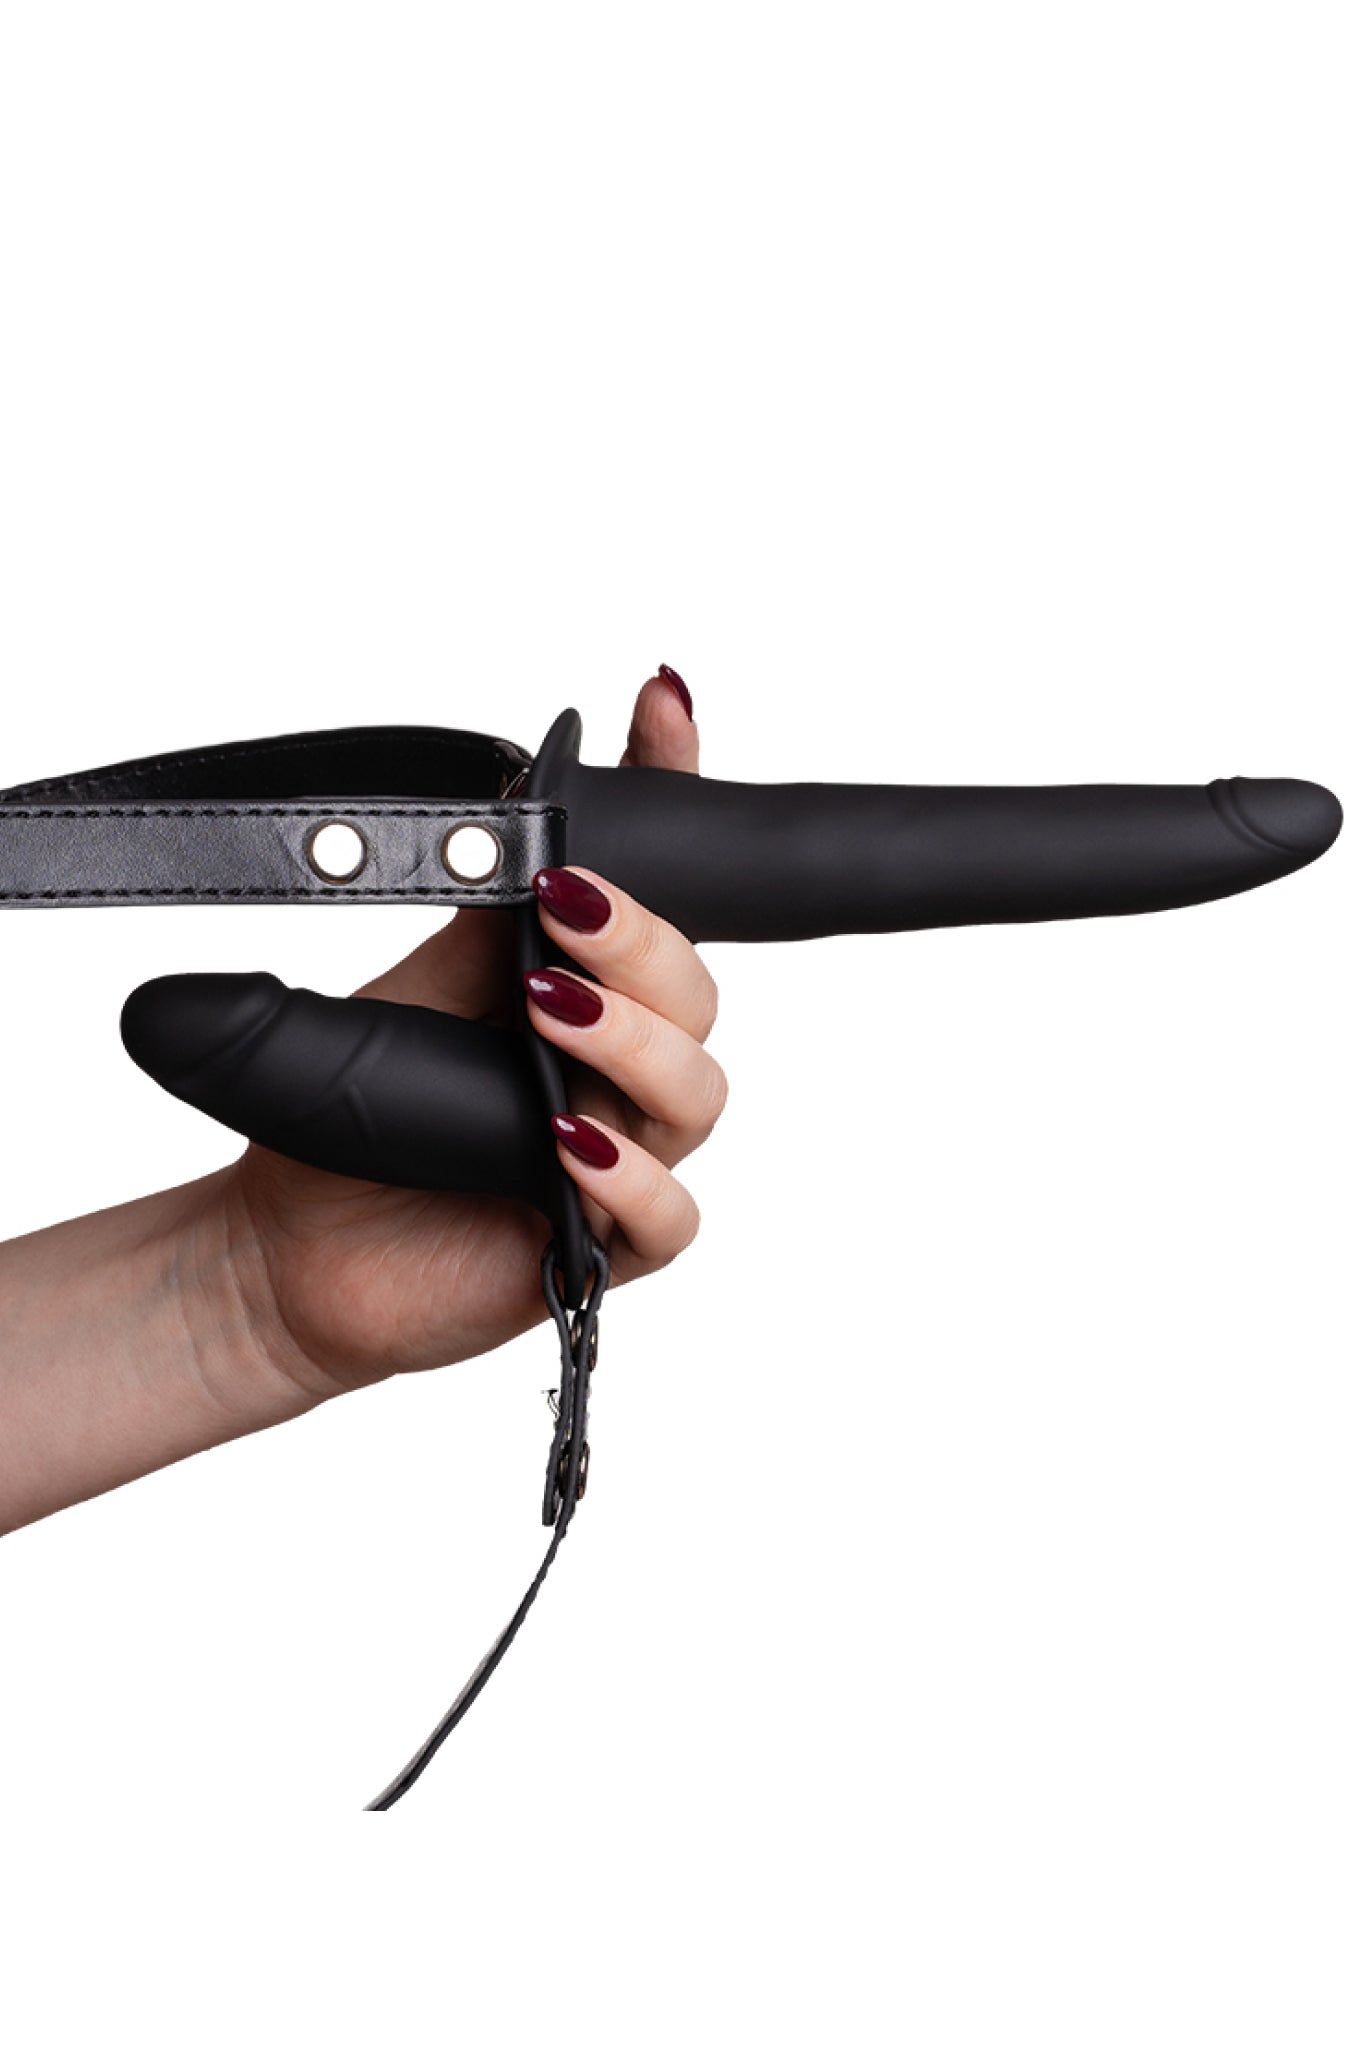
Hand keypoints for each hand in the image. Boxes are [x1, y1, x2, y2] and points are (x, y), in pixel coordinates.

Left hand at [221, 669, 724, 1394]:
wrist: (288, 1241)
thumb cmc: (360, 1113)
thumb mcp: (427, 983)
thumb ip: (491, 903)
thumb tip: (520, 791)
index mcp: (594, 989)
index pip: (664, 887)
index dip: (678, 791)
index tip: (660, 705)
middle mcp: (624, 1068)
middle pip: (697, 993)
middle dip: (639, 941)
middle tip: (564, 905)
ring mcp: (625, 1156)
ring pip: (697, 1092)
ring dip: (632, 1043)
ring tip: (550, 1011)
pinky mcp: (604, 1248)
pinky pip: (669, 1215)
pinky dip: (633, 1177)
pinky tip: (571, 1145)